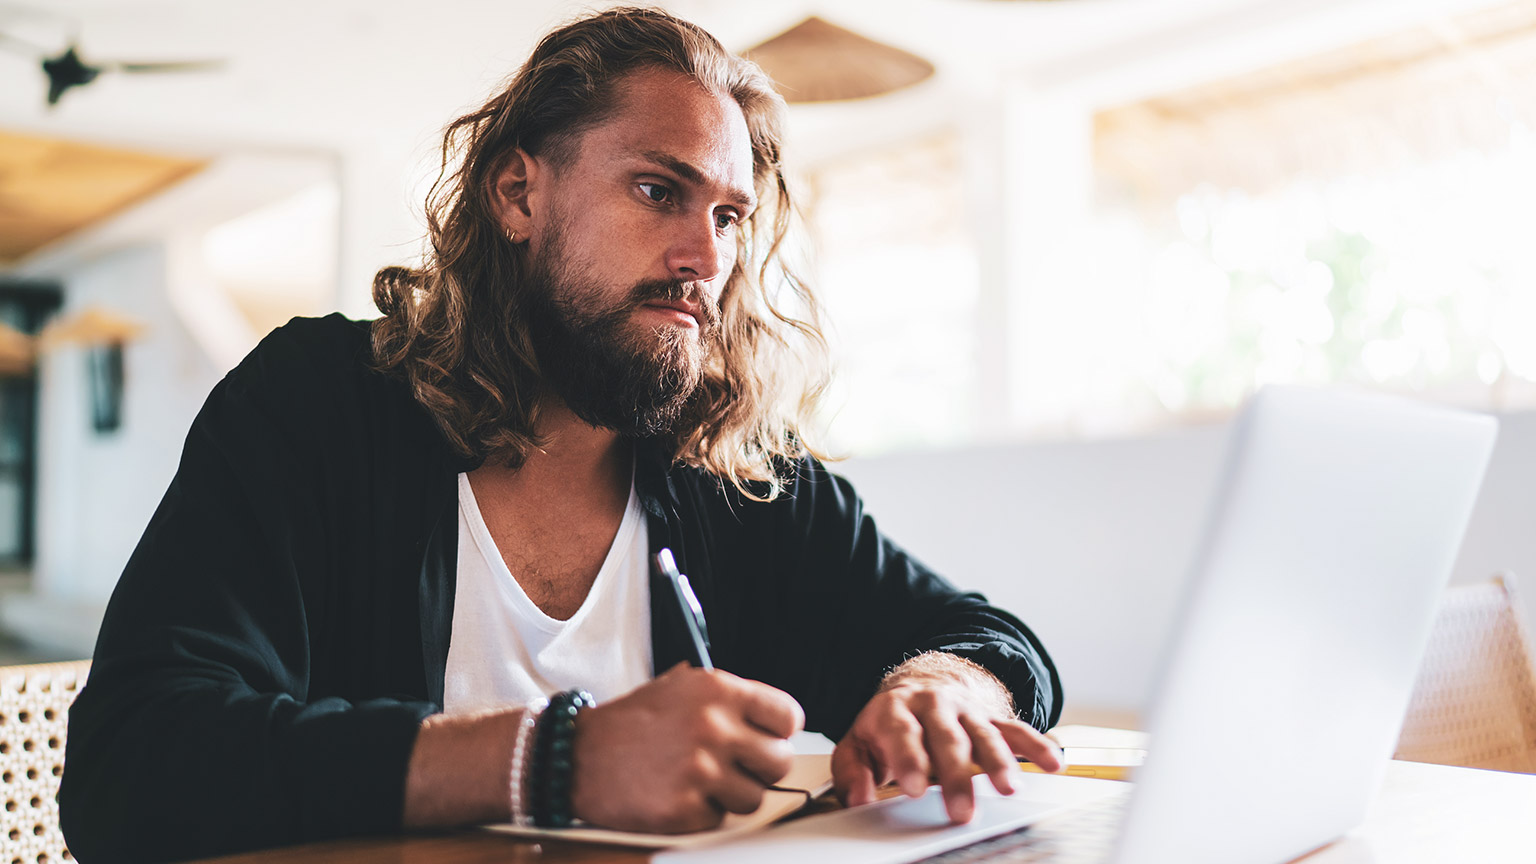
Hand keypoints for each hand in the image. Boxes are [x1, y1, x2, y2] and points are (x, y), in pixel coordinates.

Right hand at [570, 663, 804, 832]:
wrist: (577, 756)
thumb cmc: (632, 723)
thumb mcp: (681, 687)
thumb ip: (728, 701)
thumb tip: (776, 724)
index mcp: (718, 690)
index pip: (788, 716)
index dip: (779, 732)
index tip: (767, 739)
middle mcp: (714, 727)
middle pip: (780, 761)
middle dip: (760, 768)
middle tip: (736, 767)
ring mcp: (701, 770)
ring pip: (754, 797)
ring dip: (732, 795)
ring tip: (700, 781)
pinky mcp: (685, 808)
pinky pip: (720, 819)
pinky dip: (703, 813)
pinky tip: (678, 794)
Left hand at [832, 656, 1063, 822]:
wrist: (921, 684)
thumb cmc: (888, 724)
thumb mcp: (859, 742)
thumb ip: (852, 771)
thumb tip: (855, 799)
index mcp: (896, 710)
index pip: (902, 732)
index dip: (908, 759)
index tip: (913, 789)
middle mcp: (934, 706)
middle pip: (948, 738)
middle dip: (956, 775)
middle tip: (961, 810)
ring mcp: (967, 711)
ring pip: (985, 734)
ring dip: (998, 761)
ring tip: (1009, 788)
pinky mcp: (992, 718)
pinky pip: (1017, 730)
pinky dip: (1036, 746)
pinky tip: (1053, 764)